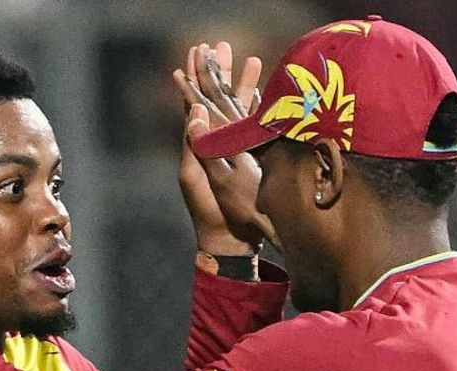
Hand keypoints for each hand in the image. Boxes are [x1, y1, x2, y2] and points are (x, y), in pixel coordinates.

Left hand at [174, 42, 280, 250]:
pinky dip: (255, 107)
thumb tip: (194, 114)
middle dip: (218, 73)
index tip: (197, 51)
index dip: (195, 77)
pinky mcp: (249, 160)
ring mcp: (232, 151)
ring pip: (234, 109)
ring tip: (250, 59)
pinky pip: (250, 126)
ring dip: (240, 85)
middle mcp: (213, 144)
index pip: (195, 103)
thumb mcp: (202, 178)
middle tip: (220, 45)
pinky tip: (262, 93)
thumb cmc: (213, 213)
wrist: (230, 238)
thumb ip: (198, 146)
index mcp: (198, 145)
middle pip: (214, 99)